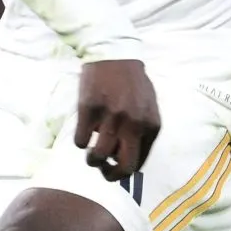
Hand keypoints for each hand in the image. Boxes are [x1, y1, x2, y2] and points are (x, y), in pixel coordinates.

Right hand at [74, 59, 160, 181]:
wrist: (114, 55)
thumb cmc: (132, 82)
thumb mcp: (148, 108)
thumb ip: (142, 131)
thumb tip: (126, 156)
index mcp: (150, 125)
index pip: (139, 163)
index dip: (125, 171)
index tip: (115, 167)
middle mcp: (133, 124)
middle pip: (123, 167)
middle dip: (110, 175)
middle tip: (103, 171)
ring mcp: (110, 118)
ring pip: (97, 157)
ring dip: (92, 160)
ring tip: (90, 152)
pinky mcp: (89, 110)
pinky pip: (81, 140)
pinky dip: (80, 141)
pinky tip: (84, 130)